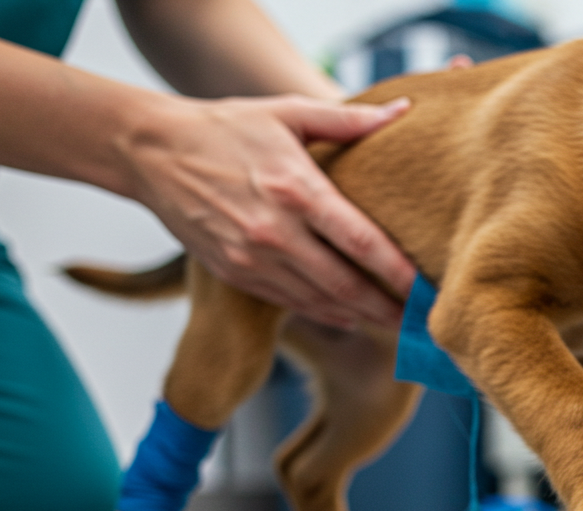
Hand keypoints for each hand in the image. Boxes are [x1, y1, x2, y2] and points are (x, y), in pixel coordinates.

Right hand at [119, 94, 415, 326]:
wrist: (153, 152)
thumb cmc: (227, 127)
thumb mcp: (288, 113)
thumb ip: (348, 119)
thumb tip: (402, 112)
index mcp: (296, 190)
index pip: (361, 243)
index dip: (398, 272)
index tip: (429, 288)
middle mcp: (275, 232)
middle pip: (345, 285)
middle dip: (388, 308)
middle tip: (422, 322)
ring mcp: (252, 259)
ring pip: (319, 302)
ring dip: (361, 316)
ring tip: (397, 324)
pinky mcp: (236, 274)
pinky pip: (291, 303)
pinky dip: (326, 313)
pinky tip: (352, 316)